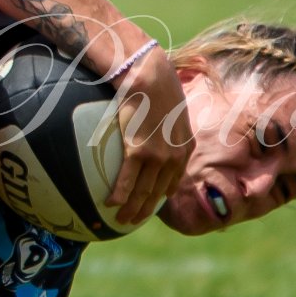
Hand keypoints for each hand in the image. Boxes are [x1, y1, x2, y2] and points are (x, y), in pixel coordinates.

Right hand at [105, 46, 192, 225]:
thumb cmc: (156, 84)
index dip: (161, 195)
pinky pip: (127, 179)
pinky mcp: (139, 151)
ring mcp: (158, 155)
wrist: (149, 75)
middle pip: (158, 192)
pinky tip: (111, 203)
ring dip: (131, 209)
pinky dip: (119, 194)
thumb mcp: (170, 107)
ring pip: (143, 191)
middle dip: (145, 210)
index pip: (173, 179)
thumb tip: (149, 126)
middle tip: (132, 221)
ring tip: (121, 220)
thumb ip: (165, 124)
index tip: (150, 204)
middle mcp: (174, 155)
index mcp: (184, 146)